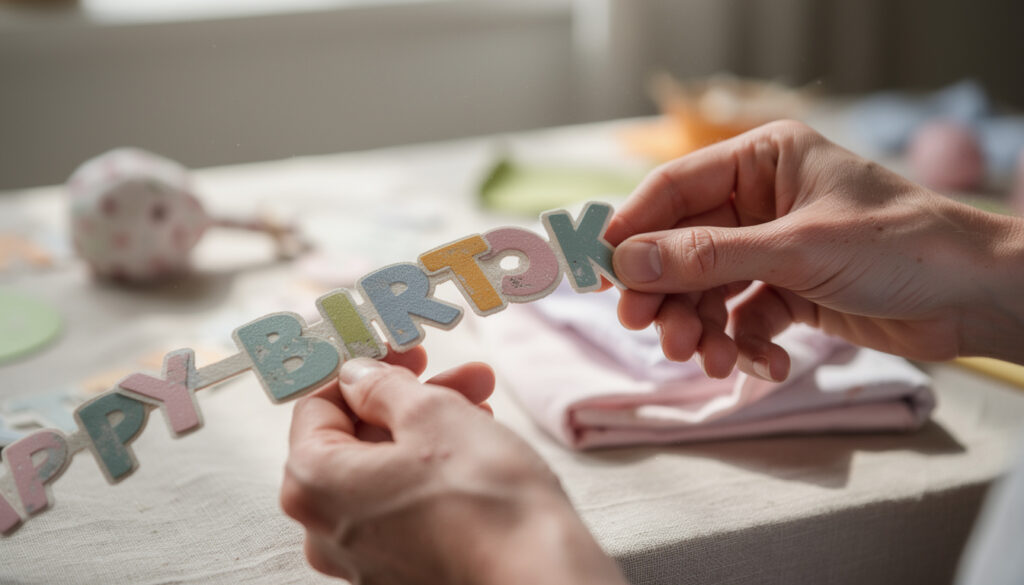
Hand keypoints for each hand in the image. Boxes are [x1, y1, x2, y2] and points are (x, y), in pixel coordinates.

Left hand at [280, 347, 626, 584]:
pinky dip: (431, 470)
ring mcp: (361, 558)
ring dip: (428, 428)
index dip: (362, 367)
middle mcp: (325, 529)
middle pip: (354, 439)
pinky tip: (475, 443)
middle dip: (408, 397)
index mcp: (314, 484)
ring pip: (384, 470)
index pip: (317, 405)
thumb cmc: (483, 498)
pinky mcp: (399, 572)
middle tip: (452, 372)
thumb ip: (382, 386)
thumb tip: (358, 376)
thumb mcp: (431, 414)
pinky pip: (402, 505)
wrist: (536, 574)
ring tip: (481, 402)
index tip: (398, 348)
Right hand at [608, 120, 1023, 378]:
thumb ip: (707, 257)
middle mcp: (761, 199)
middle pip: (682, 246)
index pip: (673, 190)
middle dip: (667, 293)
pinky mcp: (790, 289)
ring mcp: (773, 246)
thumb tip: (625, 263)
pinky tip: (761, 363)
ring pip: (707, 288)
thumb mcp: (796, 249)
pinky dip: (743, 343)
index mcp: (762, 159)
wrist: (979, 297)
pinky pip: (742, 315)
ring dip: (701, 327)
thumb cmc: (901, 247)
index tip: (597, 273)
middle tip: (649, 330)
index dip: (630, 231)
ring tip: (708, 359)